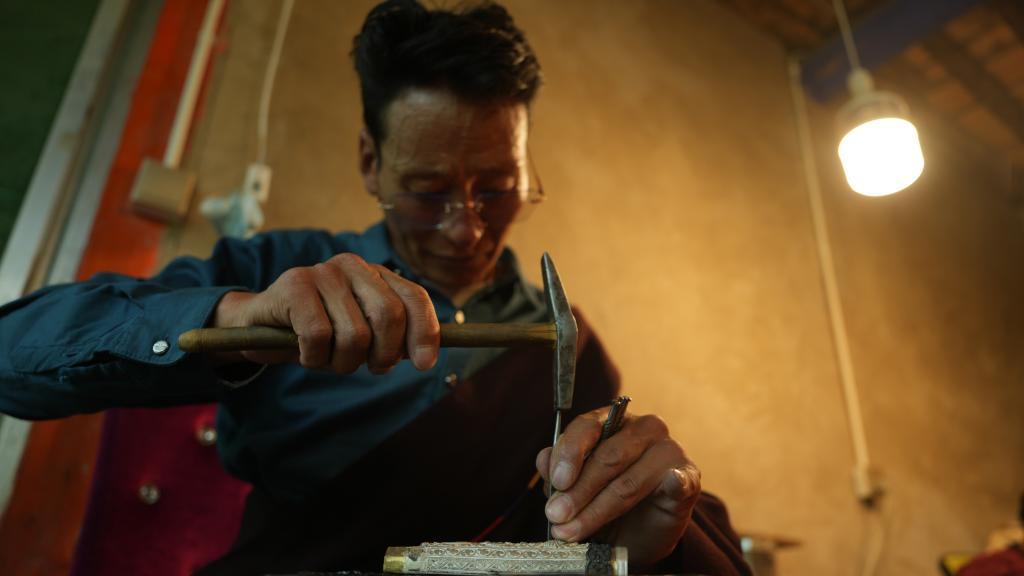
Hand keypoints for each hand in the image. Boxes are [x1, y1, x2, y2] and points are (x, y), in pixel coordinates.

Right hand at [212, 253, 439, 372]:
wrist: (258, 325)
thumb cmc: (318, 332)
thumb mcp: (360, 333)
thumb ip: (392, 339)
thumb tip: (425, 356)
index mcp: (376, 274)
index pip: (414, 298)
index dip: (425, 332)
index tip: (425, 364)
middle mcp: (353, 265)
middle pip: (389, 315)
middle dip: (383, 354)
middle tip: (370, 367)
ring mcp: (323, 272)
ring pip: (354, 334)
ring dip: (343, 363)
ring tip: (329, 358)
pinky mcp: (294, 285)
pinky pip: (319, 337)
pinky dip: (314, 358)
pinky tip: (305, 352)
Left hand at [535, 409, 700, 566]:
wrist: (642, 533)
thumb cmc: (608, 503)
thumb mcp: (577, 488)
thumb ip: (559, 473)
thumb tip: (543, 461)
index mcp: (613, 420)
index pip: (587, 427)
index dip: (568, 454)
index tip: (556, 482)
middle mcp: (643, 429)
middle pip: (607, 457)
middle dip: (577, 491)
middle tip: (556, 516)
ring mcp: (670, 451)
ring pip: (629, 481)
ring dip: (597, 510)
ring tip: (572, 531)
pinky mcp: (690, 477)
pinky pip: (680, 481)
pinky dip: (675, 483)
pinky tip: (671, 485)